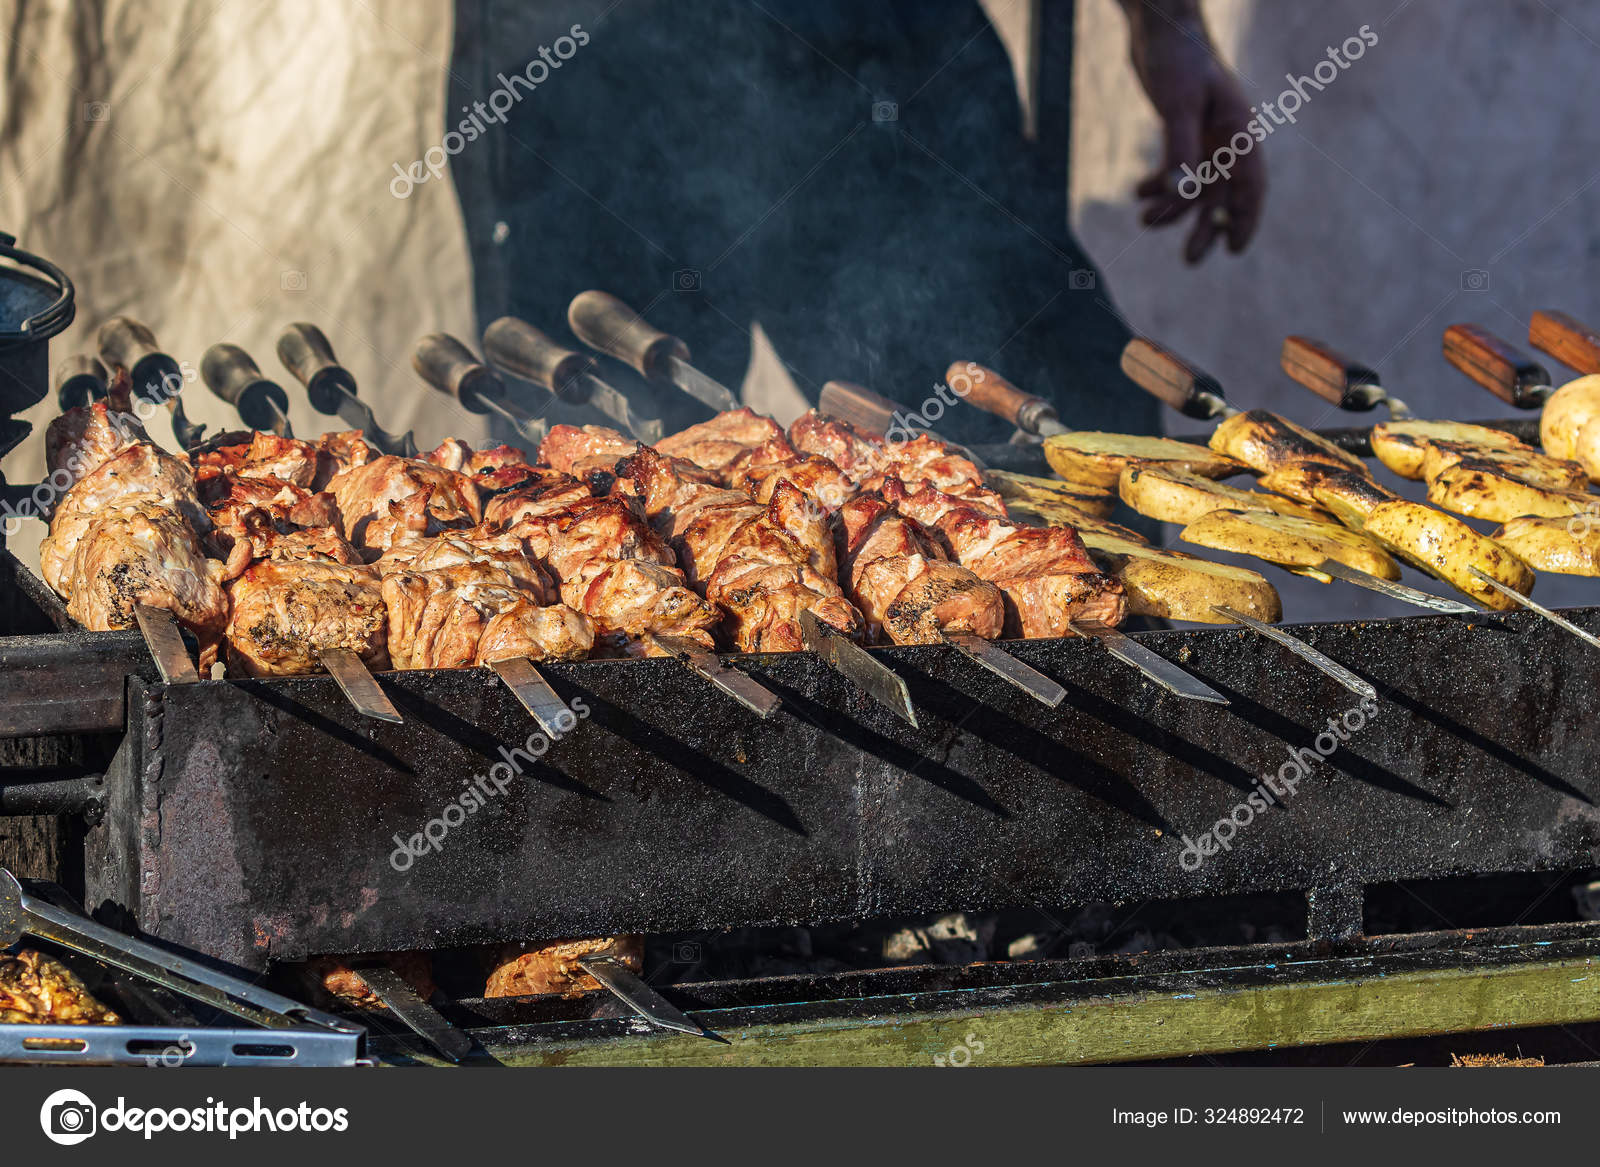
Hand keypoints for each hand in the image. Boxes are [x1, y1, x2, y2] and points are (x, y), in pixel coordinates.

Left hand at [1123, 2, 1265, 262]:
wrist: (1159, 24)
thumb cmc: (1176, 58)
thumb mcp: (1178, 106)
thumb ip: (1180, 151)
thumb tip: (1181, 199)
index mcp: (1239, 130)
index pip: (1251, 184)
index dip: (1246, 219)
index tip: (1234, 249)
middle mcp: (1226, 137)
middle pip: (1222, 193)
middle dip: (1206, 227)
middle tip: (1190, 261)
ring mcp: (1205, 134)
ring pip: (1195, 184)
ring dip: (1173, 207)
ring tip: (1145, 223)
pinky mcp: (1182, 128)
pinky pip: (1176, 167)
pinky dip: (1159, 183)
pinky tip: (1138, 194)